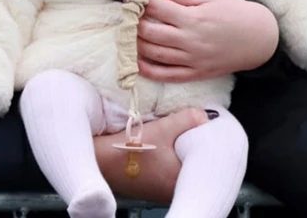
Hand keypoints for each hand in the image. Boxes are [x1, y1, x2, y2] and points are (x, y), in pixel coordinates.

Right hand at [94, 108, 209, 202]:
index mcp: (180, 180)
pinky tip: (164, 144)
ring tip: (179, 132)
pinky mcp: (152, 185)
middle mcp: (173, 190)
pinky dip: (170, 157)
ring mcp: (162, 190)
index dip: (208, 141)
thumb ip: (187, 119)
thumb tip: (204, 115)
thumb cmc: (126, 150)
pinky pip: (170, 169)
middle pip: (195, 163)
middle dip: (195, 144)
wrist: (98, 160)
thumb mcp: (161, 129)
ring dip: (181, 150)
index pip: (207, 161)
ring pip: (182, 165)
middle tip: (195, 125)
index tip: (208, 126)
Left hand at [136, 0, 277, 82]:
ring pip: (152, 53)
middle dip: (134, 21)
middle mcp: (189, 41)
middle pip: (149, 32)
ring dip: (135, 42)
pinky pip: (164, 75)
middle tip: (129, 14)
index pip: (157, 8)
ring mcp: (191, 60)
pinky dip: (146, 69)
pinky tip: (136, 59)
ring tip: (130, 32)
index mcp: (193, 18)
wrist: (258, 39)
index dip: (141, 0)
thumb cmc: (234, 14)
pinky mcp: (194, 74)